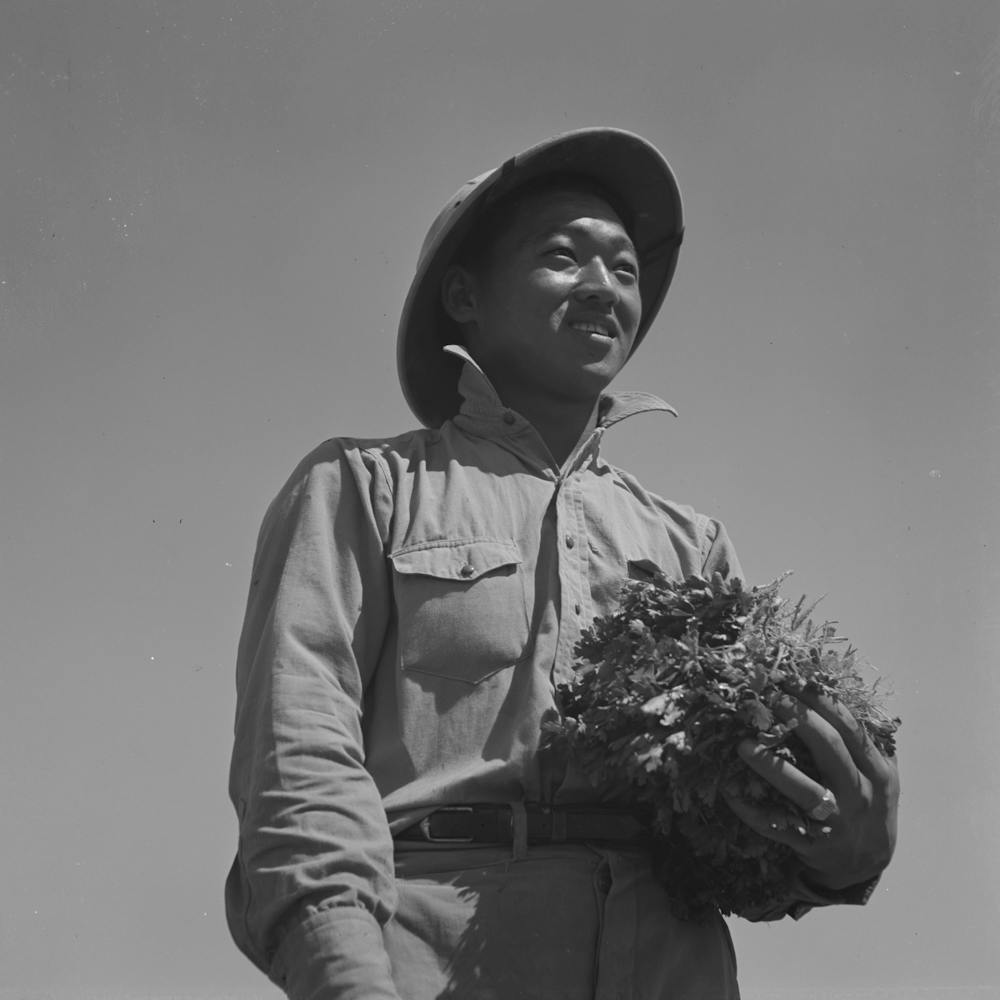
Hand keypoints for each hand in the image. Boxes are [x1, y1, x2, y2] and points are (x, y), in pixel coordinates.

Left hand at [724, 689, 898, 891]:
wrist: (865, 863)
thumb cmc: (866, 801)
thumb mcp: (878, 770)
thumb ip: (863, 736)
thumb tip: (835, 686)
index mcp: (876, 770)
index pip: (850, 727)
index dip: (822, 700)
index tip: (793, 678)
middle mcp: (860, 793)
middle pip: (832, 749)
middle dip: (801, 719)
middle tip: (770, 697)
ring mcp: (837, 821)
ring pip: (804, 791)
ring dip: (772, 767)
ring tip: (742, 744)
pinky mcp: (812, 844)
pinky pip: (778, 826)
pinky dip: (752, 810)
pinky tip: (729, 790)